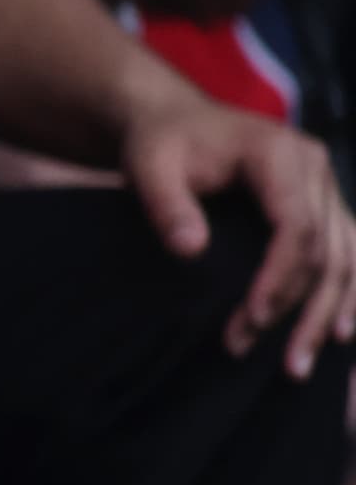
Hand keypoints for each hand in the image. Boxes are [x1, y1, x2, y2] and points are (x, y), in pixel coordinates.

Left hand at [119, 89, 355, 374]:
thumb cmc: (161, 143)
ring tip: (301, 363)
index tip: (254, 318)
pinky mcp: (325, 207)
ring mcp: (327, 189)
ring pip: (348, 259)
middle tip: (282, 363)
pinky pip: (350, 255)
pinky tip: (339, 334)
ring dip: (330, 313)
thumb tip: (190, 249)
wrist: (176, 121)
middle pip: (329, 250)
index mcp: (280, 153)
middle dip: (304, 310)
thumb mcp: (148, 165)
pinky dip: (347, 295)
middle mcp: (316, 170)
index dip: (281, 277)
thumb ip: (166, 204)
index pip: (297, 226)